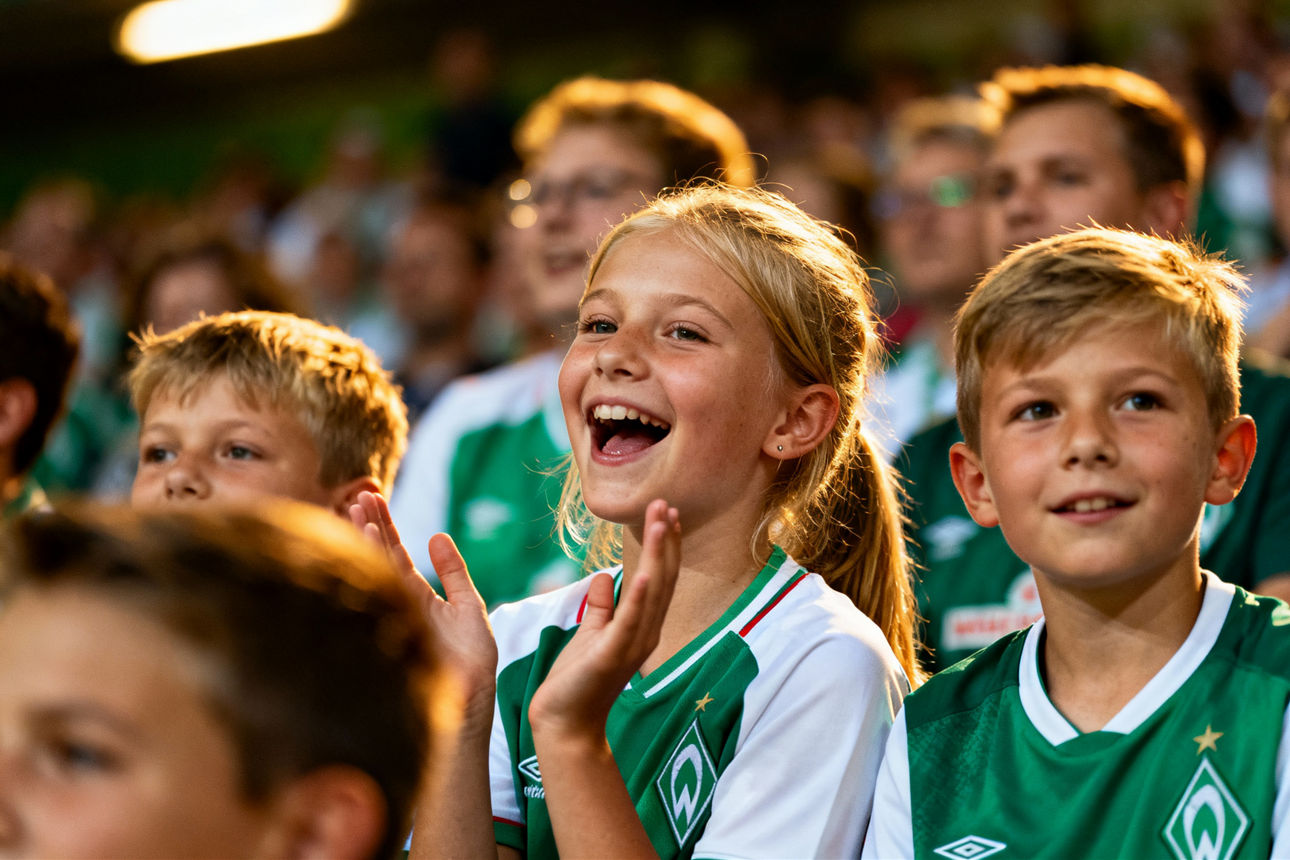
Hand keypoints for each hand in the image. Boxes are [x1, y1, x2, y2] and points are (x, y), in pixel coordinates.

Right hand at [350, 491, 497, 718]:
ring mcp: (394, 614)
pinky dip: (371, 569)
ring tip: (357, 512)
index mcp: (417, 596)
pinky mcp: (392, 628)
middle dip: (370, 526)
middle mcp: (400, 602)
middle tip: (359, 495)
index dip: (385, 526)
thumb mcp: (469, 607)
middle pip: (380, 556)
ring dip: (366, 542)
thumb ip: (454, 573)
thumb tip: (436, 536)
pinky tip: (363, 546)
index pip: (396, 553)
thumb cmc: (472, 661)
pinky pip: (379, 593)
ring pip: (376, 571)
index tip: (372, 497)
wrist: (469, 701)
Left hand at [528, 499, 680, 737]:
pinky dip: (641, 593)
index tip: (664, 513)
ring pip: (654, 591)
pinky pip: (632, 618)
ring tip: (661, 519)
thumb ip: (601, 608)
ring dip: (659, 554)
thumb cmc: (577, 681)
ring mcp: (633, 644)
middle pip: (664, 578)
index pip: (660, 578)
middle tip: (666, 504)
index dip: (664, 546)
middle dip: (666, 540)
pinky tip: (647, 570)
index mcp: (641, 626)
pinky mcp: (614, 654)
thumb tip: (603, 578)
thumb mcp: (591, 635)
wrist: (565, 723)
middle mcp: (645, 633)